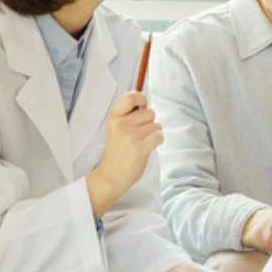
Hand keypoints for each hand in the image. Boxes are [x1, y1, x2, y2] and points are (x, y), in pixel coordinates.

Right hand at [86, 92, 162, 216]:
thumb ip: (128, 114)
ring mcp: (131, 137)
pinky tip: (148, 146)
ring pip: (156, 125)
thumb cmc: (117, 150)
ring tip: (142, 141)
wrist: (112, 175)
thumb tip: (145, 101)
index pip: (130, 97)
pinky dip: (157, 141)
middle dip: (149, 121)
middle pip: (149, 112)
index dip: (141, 99)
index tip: (142, 106)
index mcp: (114, 117)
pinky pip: (159, 136)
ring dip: (153, 132)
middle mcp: (121, 125)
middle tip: (140, 132)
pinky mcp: (140, 149)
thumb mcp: (115, 127)